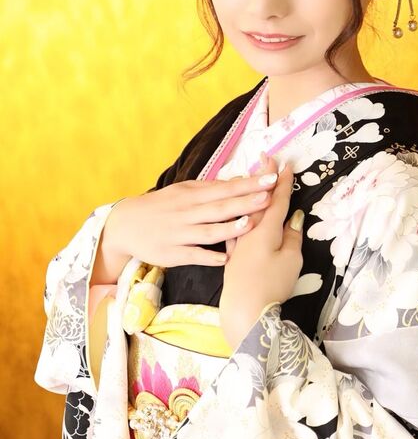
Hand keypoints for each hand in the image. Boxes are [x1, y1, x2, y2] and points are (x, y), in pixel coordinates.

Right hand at [94, 163, 287, 282]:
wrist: (125, 225)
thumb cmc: (162, 206)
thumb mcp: (183, 191)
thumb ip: (211, 188)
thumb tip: (239, 181)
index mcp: (192, 195)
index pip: (225, 188)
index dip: (248, 184)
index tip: (271, 179)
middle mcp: (187, 213)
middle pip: (220, 207)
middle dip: (244, 202)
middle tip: (268, 196)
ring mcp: (179, 234)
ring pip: (207, 231)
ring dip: (228, 229)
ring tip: (249, 224)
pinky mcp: (172, 254)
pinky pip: (192, 255)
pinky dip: (208, 257)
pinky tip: (224, 259)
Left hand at [219, 152, 304, 349]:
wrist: (243, 309)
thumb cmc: (272, 285)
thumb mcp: (291, 261)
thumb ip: (292, 237)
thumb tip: (294, 219)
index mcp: (266, 229)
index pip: (276, 200)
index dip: (281, 182)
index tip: (285, 164)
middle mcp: (249, 230)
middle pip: (256, 199)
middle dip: (262, 178)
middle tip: (266, 158)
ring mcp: (237, 241)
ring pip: (241, 210)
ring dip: (246, 191)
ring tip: (248, 175)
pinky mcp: (230, 253)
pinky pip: (232, 225)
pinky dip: (235, 213)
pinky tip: (232, 209)